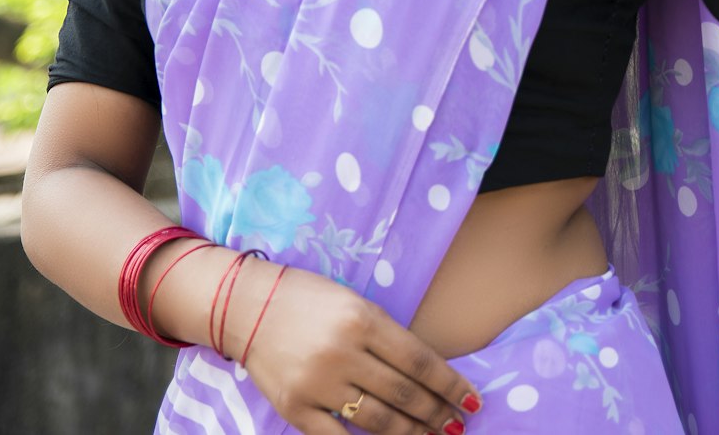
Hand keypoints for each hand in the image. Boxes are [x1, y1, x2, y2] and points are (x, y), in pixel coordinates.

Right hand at [236, 263, 481, 434]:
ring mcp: (318, 384)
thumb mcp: (353, 302)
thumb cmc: (308, 298)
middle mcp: (342, 353)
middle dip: (436, 412)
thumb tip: (424, 372)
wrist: (246, 306)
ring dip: (411, 433)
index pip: (418, 359)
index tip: (471, 399)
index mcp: (361, 318)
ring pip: (377, 421)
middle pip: (403, 393)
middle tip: (457, 424)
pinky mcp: (295, 408)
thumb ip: (385, 334)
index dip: (449, 384)